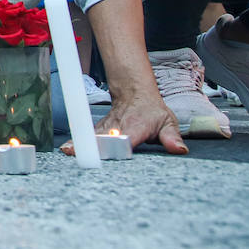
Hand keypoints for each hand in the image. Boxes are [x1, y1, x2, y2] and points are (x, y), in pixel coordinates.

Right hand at [60, 87, 187, 154]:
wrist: (134, 93)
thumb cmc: (151, 111)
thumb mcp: (167, 122)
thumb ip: (172, 137)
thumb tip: (180, 150)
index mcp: (135, 128)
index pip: (126, 139)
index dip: (119, 145)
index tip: (110, 151)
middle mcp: (118, 128)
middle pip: (105, 140)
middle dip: (94, 148)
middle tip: (80, 155)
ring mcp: (106, 128)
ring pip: (92, 137)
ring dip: (81, 144)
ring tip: (69, 151)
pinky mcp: (98, 130)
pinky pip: (87, 137)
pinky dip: (77, 142)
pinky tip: (67, 149)